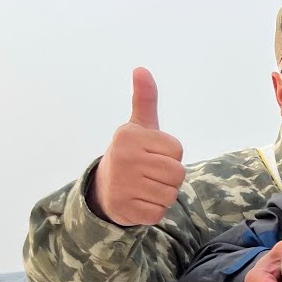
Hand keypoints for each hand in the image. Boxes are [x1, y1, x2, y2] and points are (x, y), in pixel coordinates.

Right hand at [89, 67, 185, 225]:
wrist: (104, 188)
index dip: (171, 156)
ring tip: (145, 186)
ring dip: (163, 194)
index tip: (152, 155)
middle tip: (150, 174)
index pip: (177, 151)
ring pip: (170, 195)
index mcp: (130, 136)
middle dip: (169, 177)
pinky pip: (159, 213)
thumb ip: (145, 99)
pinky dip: (154, 210)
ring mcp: (122, 184)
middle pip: (177, 174)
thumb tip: (141, 68)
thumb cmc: (132, 153)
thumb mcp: (139, 126)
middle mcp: (124, 158)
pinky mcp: (124, 208)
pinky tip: (139, 201)